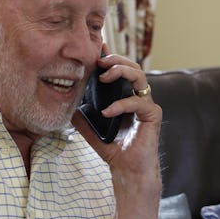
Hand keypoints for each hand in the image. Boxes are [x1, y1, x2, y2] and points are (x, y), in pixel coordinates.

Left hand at [71, 46, 162, 179]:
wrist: (127, 170)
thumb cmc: (113, 150)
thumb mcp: (91, 129)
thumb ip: (81, 116)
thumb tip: (66, 105)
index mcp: (126, 96)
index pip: (120, 70)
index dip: (110, 57)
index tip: (97, 48)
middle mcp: (138, 97)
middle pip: (133, 66)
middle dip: (116, 59)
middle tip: (100, 61)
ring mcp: (147, 104)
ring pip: (140, 76)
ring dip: (121, 71)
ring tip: (104, 77)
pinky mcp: (153, 115)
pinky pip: (138, 101)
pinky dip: (121, 104)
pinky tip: (107, 111)